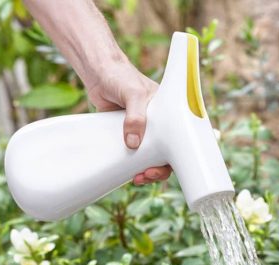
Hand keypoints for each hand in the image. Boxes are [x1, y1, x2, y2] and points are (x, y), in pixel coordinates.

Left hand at [85, 62, 172, 184]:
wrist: (98, 73)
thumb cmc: (121, 76)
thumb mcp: (133, 94)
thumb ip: (135, 117)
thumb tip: (133, 144)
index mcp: (169, 113)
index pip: (180, 139)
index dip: (178, 156)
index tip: (167, 166)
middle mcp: (158, 124)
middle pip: (166, 153)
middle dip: (159, 169)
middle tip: (147, 175)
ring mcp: (141, 130)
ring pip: (148, 157)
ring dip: (145, 171)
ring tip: (137, 179)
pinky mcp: (125, 134)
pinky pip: (132, 154)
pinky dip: (130, 165)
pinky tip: (127, 173)